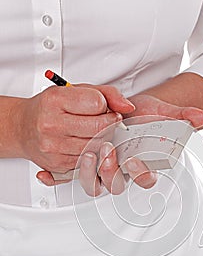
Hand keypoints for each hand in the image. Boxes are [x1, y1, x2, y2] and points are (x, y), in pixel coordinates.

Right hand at [16, 85, 134, 184]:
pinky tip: (86, 143)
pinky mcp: (57, 164)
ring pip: (96, 146)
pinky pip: (88, 160)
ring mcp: (53, 147)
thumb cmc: (49, 108)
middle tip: (107, 121)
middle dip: (109, 124)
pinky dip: (93, 153)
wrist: (22, 128)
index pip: (97, 103)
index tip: (103, 108)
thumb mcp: (74, 91)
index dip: (105, 106)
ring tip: (96, 132)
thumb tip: (128, 107)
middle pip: (99, 128)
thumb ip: (106, 93)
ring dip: (103, 140)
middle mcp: (51, 124)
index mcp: (55, 101)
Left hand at [77, 92, 202, 196]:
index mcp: (145, 164)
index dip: (141, 174)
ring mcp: (107, 168)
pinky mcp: (91, 162)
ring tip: (91, 154)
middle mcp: (125, 170)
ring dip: (94, 173)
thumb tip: (202, 117)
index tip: (134, 160)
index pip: (146, 179)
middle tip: (108, 153)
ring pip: (99, 184)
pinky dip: (76, 171)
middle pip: (118, 185)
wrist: (127, 108)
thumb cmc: (146, 115)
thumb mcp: (165, 112)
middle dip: (112, 173)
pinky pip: (83, 176)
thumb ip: (183, 116)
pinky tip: (73, 161)